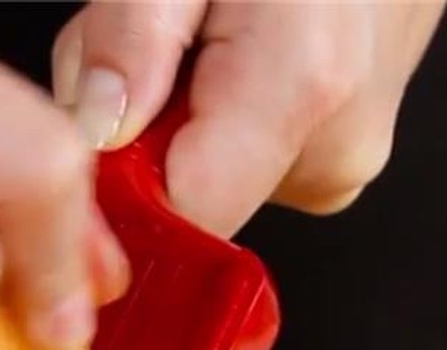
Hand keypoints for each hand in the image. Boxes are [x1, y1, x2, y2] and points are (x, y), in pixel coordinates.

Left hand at [52, 1, 445, 236]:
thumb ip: (129, 38)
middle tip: (150, 43)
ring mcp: (351, 151)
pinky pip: (253, 154)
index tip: (95, 127)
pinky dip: (220, 110)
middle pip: (189, 202)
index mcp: (302, 89)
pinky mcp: (348, 146)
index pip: (178, 221)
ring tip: (199, 30)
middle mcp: (337, 143)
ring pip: (215, 178)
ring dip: (176, 120)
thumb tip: (97, 136)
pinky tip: (233, 44)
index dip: (117, 192)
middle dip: (141, 136)